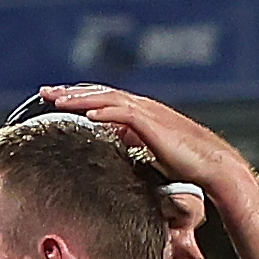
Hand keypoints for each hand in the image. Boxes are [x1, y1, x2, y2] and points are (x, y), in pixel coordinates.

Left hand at [44, 82, 252, 195]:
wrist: (213, 166)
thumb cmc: (187, 166)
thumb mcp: (152, 153)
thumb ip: (132, 144)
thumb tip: (114, 144)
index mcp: (142, 114)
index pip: (105, 99)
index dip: (80, 98)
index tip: (58, 101)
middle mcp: (143, 107)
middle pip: (100, 92)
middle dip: (71, 92)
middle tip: (45, 93)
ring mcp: (148, 112)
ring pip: (107, 97)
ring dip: (80, 97)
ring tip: (56, 100)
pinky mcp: (153, 123)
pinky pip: (122, 111)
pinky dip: (103, 110)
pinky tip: (86, 113)